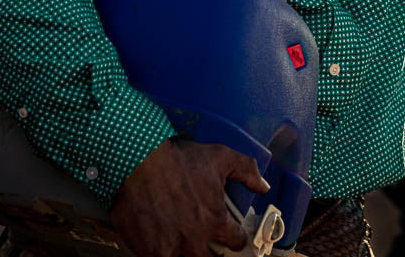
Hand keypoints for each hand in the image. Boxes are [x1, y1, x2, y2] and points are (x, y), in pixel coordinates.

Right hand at [110, 139, 269, 256]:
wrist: (140, 162)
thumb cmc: (181, 159)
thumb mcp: (222, 157)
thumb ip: (246, 172)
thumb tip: (264, 186)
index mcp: (216, 220)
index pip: (236, 242)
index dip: (236, 238)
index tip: (233, 236)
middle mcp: (195, 239)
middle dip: (212, 253)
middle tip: (208, 244)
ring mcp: (170, 248)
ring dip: (187, 254)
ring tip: (184, 244)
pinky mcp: (148, 250)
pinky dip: (163, 254)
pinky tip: (162, 246)